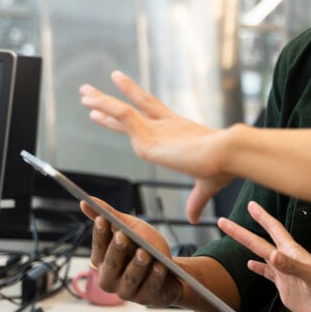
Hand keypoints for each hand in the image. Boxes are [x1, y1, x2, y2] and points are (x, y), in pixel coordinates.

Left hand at [79, 71, 234, 222]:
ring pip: (122, 111)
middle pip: (134, 108)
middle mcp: (167, 126)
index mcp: (179, 131)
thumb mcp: (206, 186)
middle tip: (91, 92)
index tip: (119, 100)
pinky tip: (91, 106)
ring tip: (83, 92)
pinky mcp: (150, 135)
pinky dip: (107, 108)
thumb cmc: (224, 167)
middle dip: (111, 101)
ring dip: (101, 102)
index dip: (134, 106)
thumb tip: (194, 219)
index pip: (152, 114)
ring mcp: (156, 129)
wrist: (228, 155)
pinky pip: (123, 116)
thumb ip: (196, 200)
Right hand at [79, 198, 180, 307]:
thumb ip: (110, 218)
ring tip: (145, 252)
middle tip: (123, 235)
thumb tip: (84, 202)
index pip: (98, 247)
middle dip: (116, 250)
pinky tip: (161, 266)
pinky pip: (150, 288)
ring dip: (137, 265)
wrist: (169, 271)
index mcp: (102, 262)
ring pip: (130, 278)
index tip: (103, 219)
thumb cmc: (144, 247)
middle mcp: (110, 279)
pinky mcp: (147, 298)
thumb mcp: (130, 229)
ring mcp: (128, 292)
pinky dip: (155, 277)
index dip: (100, 234)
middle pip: (110, 265)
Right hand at [218, 201, 310, 311]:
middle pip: (259, 242)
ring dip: (248, 245)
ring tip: (235, 235)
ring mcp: (284, 272)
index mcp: (293, 253)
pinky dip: (257, 267)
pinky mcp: (284, 286)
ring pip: (261, 254)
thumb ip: (292, 266)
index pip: (274, 230)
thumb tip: (273, 255)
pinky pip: (267, 273)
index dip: (262, 217)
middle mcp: (286, 259)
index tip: (250, 205)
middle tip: (224, 222)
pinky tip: (250, 264)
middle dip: (241, 232)